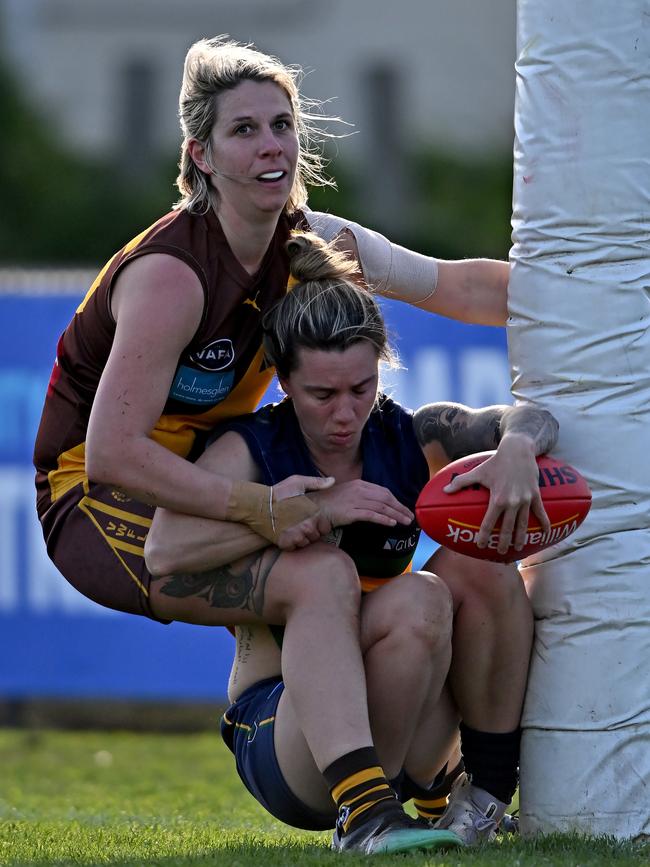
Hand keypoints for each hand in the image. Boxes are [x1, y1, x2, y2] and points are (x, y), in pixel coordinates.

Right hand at [273, 475, 335, 549]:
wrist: (257, 504)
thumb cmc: (278, 492)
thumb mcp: (298, 482)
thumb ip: (317, 483)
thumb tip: (333, 481)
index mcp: (314, 513)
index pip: (325, 528)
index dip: (318, 525)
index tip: (309, 520)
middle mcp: (308, 526)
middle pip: (315, 537)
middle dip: (309, 532)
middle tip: (298, 524)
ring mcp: (297, 536)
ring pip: (304, 543)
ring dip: (299, 539)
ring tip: (290, 528)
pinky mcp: (285, 543)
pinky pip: (293, 548)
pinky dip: (289, 543)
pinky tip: (284, 533)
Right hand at [307, 479, 413, 528]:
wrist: (311, 507)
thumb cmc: (327, 503)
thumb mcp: (345, 495)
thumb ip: (359, 496)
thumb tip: (374, 504)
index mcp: (358, 484)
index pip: (383, 491)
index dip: (396, 501)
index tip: (403, 508)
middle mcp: (358, 490)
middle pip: (385, 498)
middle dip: (400, 508)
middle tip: (410, 517)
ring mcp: (354, 500)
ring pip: (381, 507)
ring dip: (396, 515)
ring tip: (405, 522)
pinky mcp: (349, 511)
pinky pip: (371, 515)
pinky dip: (383, 519)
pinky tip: (391, 523)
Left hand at [443, 435, 550, 555]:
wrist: (518, 450)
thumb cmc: (495, 462)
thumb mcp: (477, 472)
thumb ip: (461, 482)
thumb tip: (444, 490)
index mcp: (497, 499)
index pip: (489, 522)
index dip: (484, 535)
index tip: (480, 544)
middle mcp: (512, 502)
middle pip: (507, 528)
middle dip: (503, 542)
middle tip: (500, 552)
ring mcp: (526, 500)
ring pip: (523, 524)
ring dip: (521, 537)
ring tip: (518, 548)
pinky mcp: (536, 495)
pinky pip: (541, 512)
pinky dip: (545, 522)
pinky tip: (546, 532)